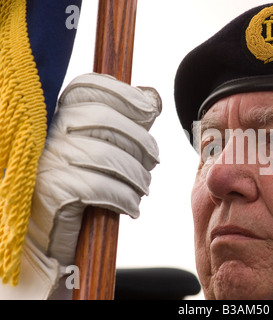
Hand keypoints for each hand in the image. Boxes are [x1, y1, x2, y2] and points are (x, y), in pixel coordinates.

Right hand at [0, 73, 160, 298]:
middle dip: (141, 141)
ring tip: (143, 188)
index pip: (88, 89)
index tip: (148, 109)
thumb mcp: (94, 149)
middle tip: (153, 161)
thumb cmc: (76, 187)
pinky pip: (102, 187)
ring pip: (109, 156)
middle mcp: (49, 134)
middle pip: (107, 120)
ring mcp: (49, 160)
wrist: (44, 234)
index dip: (123, 94)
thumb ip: (120, 123)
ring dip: (137, 175)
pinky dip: (125, 198)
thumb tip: (151, 99)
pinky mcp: (54, 190)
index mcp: (56, 117)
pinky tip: (131, 207)